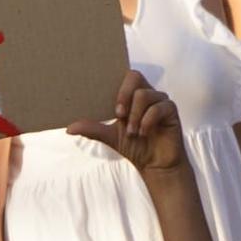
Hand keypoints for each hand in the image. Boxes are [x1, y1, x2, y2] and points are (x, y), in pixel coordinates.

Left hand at [67, 71, 186, 174]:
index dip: (114, 83)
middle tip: (118, 114)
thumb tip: (69, 129)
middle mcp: (146, 93)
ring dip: (134, 115)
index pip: (122, 76)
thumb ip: (92, 129)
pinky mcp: (171, 110)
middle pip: (133, 75)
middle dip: (123, 95)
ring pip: (143, 94)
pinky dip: (147, 121)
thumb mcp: (109, 137)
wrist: (154, 164)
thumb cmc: (134, 146)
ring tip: (132, 132)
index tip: (109, 104)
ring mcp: (160, 100)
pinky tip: (143, 133)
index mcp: (130, 95)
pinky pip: (158, 108)